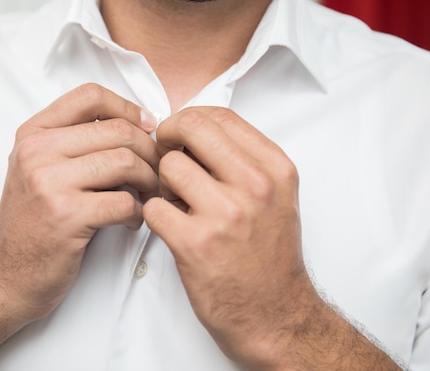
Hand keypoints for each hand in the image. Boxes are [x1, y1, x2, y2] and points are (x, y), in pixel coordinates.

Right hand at [0, 83, 158, 322]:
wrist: (6, 274)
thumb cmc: (33, 222)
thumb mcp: (39, 169)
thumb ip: (75, 142)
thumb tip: (138, 123)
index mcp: (33, 134)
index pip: (90, 96)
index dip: (128, 107)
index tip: (147, 127)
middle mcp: (37, 152)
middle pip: (118, 131)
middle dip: (149, 152)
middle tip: (155, 173)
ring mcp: (48, 183)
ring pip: (126, 162)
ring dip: (148, 181)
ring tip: (146, 196)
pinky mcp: (66, 216)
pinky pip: (125, 202)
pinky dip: (139, 213)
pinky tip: (132, 221)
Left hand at [143, 107, 313, 367]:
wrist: (275, 314)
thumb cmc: (270, 256)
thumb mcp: (276, 196)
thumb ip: (243, 160)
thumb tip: (192, 132)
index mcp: (275, 169)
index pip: (219, 115)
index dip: (188, 119)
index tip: (178, 135)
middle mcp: (255, 186)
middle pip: (190, 128)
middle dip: (167, 138)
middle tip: (164, 157)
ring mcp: (226, 214)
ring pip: (167, 166)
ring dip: (161, 184)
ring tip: (176, 204)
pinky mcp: (196, 243)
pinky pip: (153, 206)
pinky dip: (154, 215)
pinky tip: (171, 227)